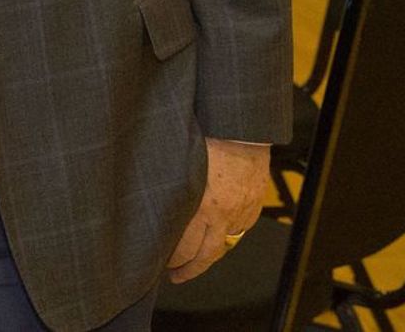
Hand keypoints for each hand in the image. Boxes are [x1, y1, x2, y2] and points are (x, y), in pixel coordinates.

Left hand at [166, 137, 269, 282]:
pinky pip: (238, 231)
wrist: (241, 129)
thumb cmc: (206, 138)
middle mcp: (222, 213)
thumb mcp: (181, 164)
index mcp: (201, 204)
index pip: (186, 246)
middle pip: (205, 255)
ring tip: (192, 265)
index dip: (172, 259)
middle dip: (187, 269)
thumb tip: (151, 204)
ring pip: (223, 246)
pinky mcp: (253, 207)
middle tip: (174, 276)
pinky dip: (225, 238)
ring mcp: (241, 212)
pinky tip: (213, 240)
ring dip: (207, 258)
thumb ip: (169, 188)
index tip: (159, 263)